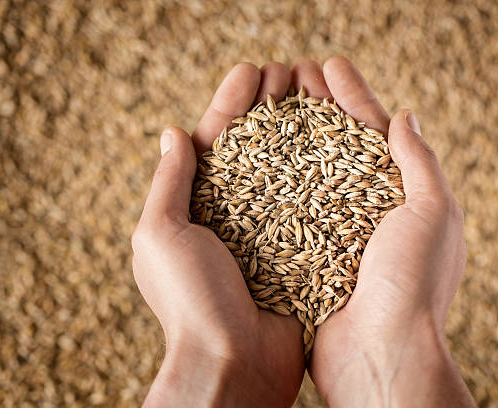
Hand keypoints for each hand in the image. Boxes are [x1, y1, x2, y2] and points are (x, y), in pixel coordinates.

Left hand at [132, 62, 304, 406]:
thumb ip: (169, 183)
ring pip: (286, 170)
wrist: (234, 364)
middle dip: (269, 109)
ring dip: (299, 132)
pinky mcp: (300, 249)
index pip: (214, 143)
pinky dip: (323, 173)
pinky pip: (313, 204)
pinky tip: (337, 145)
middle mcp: (233, 216)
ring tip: (315, 95)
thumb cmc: (189, 302)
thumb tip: (172, 132)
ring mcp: (269, 231)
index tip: (251, 71)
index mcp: (195, 208)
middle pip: (254, 150)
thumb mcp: (160, 235)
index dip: (230, 104)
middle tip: (290, 74)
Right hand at [294, 57, 475, 406]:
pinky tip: (253, 156)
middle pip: (335, 145)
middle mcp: (364, 210)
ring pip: (306, 172)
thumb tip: (404, 115)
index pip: (372, 131)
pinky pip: (284, 208)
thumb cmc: (414, 284)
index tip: (329, 64)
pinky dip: (271, 180)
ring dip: (290, 135)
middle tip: (291, 75)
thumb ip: (419, 161)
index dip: (352, 94)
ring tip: (268, 101)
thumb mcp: (433, 212)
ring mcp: (331, 231)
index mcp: (399, 195)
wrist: (380, 354)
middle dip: (316, 107)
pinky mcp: (303, 254)